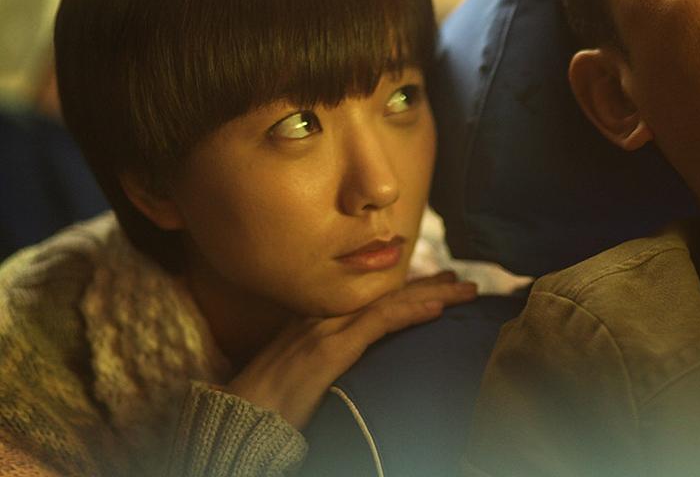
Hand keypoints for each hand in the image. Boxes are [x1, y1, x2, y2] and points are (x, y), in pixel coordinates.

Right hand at [223, 271, 476, 428]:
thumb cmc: (263, 407)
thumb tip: (350, 369)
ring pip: (389, 302)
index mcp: (315, 321)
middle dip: (428, 285)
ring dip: (433, 293)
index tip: (436, 282)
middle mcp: (322, 316)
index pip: (370, 297)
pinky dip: (411, 312)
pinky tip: (437, 308)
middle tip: (461, 279)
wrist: (234, 422)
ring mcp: (325, 330)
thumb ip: (326, 361)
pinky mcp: (329, 351)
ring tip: (464, 288)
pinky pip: (379, 324)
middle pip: (385, 294)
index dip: (406, 288)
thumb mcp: (299, 376)